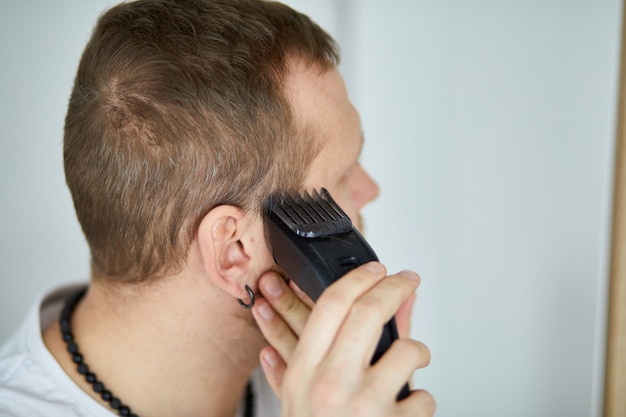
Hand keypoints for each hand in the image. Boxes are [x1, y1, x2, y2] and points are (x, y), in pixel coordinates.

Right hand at [251, 262, 433, 416]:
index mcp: (304, 373)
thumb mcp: (295, 398)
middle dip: (395, 288)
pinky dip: (420, 400)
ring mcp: (365, 406)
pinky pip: (423, 397)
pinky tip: (405, 408)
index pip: (331, 305)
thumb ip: (286, 358)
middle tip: (406, 282)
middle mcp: (332, 384)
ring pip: (407, 351)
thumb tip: (272, 326)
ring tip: (409, 362)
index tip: (375, 270)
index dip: (358, 279)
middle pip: (369, 312)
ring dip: (416, 353)